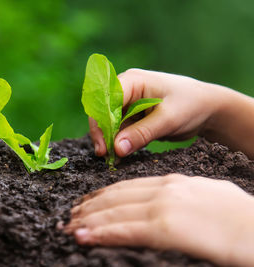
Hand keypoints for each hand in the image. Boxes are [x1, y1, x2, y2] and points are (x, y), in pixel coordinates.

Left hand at [65, 174, 253, 265]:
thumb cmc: (239, 219)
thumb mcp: (206, 199)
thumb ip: (181, 201)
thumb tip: (164, 211)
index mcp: (173, 183)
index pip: (127, 186)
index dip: (103, 195)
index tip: (88, 203)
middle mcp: (164, 191)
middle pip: (116, 196)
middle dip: (91, 207)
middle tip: (71, 216)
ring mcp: (164, 208)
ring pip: (115, 212)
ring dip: (89, 220)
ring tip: (70, 227)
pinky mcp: (166, 228)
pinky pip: (125, 230)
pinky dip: (101, 233)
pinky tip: (84, 237)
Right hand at [90, 69, 224, 156]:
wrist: (209, 109)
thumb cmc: (191, 105)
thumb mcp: (167, 120)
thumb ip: (141, 134)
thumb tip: (116, 149)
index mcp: (133, 81)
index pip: (106, 100)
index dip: (101, 122)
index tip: (104, 146)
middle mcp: (127, 89)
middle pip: (104, 111)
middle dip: (103, 133)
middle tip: (106, 156)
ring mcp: (129, 102)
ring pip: (110, 123)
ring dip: (110, 140)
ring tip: (114, 158)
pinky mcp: (133, 115)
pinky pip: (120, 129)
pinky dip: (120, 142)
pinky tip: (121, 154)